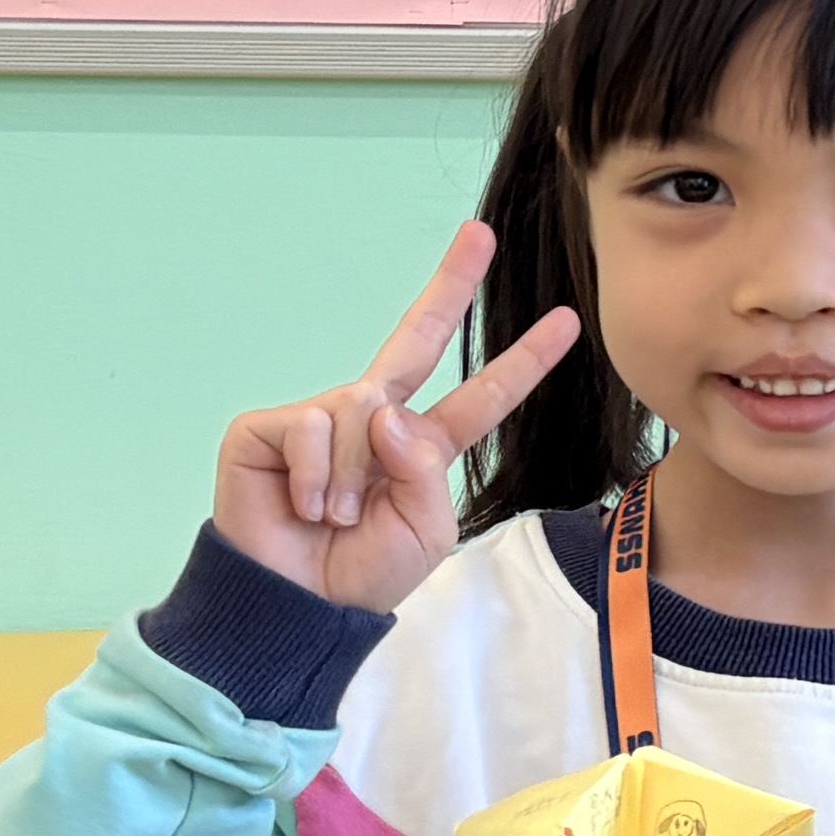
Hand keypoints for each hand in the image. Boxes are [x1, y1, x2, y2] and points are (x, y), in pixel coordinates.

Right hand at [212, 217, 584, 613]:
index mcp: (423, 447)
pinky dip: (315, 475)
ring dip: (353, 477)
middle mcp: (375, 421)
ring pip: (362, 406)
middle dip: (450, 284)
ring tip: (335, 516)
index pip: (481, 397)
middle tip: (481, 232)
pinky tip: (303, 504)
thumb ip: (425, 468)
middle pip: (417, 339)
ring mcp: (323, 417)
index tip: (566, 321)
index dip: (522, 362)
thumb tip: (387, 410)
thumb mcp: (424, 529)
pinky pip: (312, 427)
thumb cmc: (362, 572)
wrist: (298, 603)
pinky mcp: (268, 426)